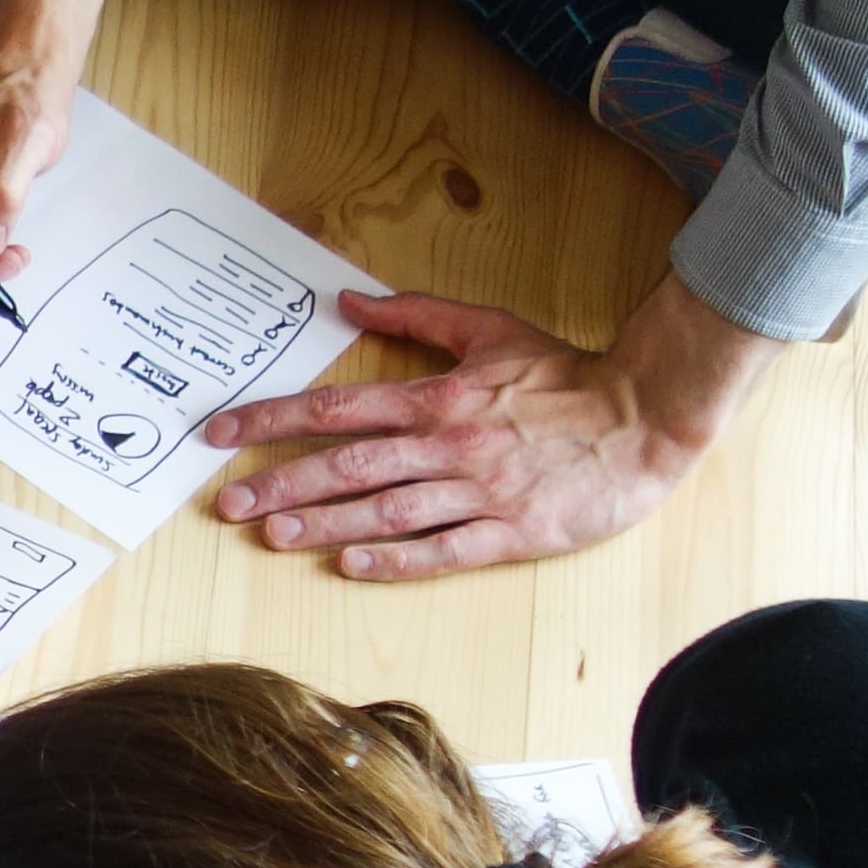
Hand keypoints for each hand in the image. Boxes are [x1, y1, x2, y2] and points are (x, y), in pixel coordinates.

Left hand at [202, 273, 785, 579]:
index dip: (272, 419)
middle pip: (348, 466)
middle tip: (227, 504)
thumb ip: (415, 315)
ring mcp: (478, 492)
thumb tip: (347, 300)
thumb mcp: (488, 329)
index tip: (222, 433)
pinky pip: (444, 549)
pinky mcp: (511, 531)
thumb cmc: (565, 376)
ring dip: (326, 524)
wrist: (644, 417)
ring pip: (386, 511)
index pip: (336, 408)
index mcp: (438, 398)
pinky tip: (352, 566)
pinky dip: (397, 559)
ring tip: (274, 536)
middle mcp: (448, 446)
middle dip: (282, 483)